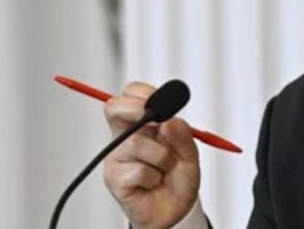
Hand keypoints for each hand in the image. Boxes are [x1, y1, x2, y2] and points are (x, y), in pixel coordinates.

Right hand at [103, 82, 200, 228]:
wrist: (175, 210)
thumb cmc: (178, 178)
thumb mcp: (190, 153)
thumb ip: (183, 135)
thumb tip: (169, 121)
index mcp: (143, 124)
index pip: (131, 95)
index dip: (143, 92)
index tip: (162, 102)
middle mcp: (126, 137)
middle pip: (114, 108)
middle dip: (136, 109)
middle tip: (156, 122)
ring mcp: (117, 157)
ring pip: (136, 144)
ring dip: (161, 157)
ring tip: (165, 169)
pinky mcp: (114, 179)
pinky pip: (137, 170)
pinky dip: (154, 177)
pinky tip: (153, 183)